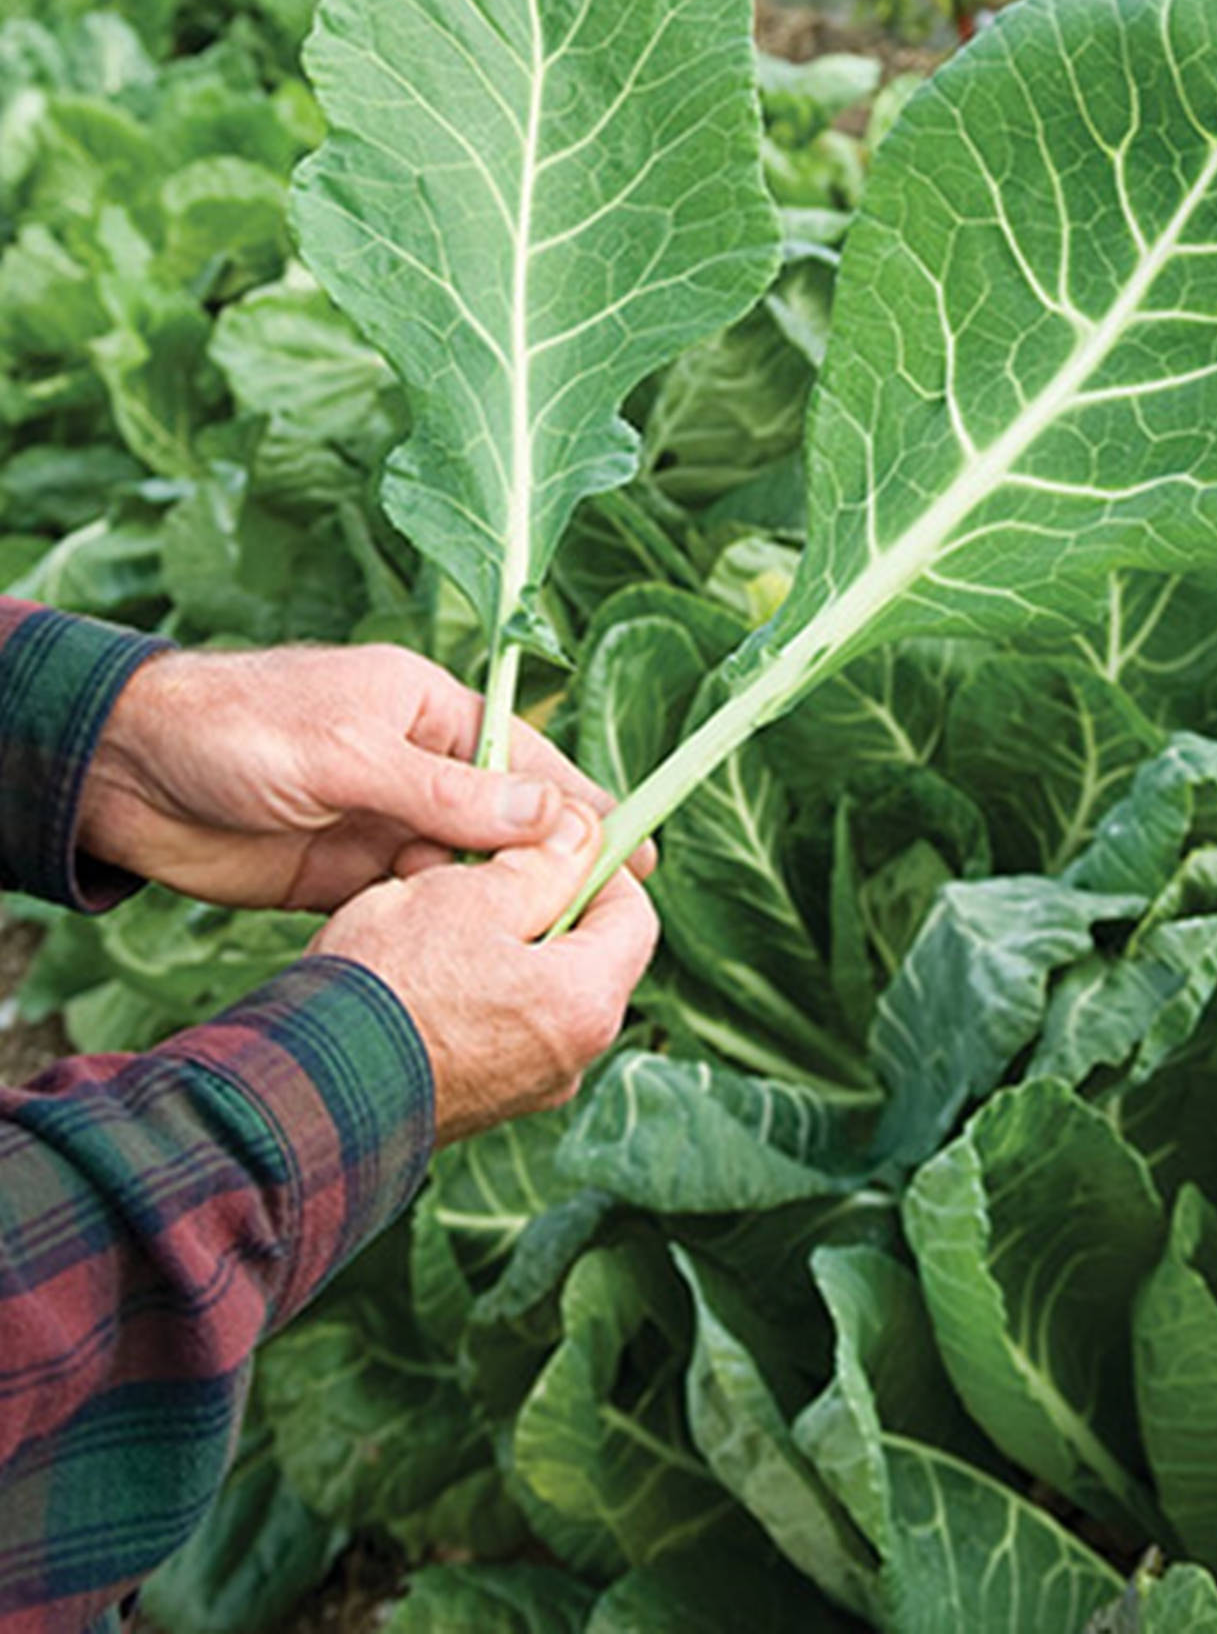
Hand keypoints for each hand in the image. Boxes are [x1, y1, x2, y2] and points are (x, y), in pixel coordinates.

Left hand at [77, 643, 654, 910]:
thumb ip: (446, 791)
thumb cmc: (236, 730)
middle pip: (508, 824)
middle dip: (550, 868)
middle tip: (596, 923)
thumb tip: (548, 815)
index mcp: (431, 713)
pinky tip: (464, 958)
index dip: (585, 810)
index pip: (531, 763)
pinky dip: (442, 928)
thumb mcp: (347, 754)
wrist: (125, 776)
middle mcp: (419, 768)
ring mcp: (385, 824)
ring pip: (467, 872)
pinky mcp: (350, 876)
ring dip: (495, 905)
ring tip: (537, 951)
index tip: (636, 855)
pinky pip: (417, 906)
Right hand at [309, 807, 659, 1140]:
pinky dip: (469, 984)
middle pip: (582, 949)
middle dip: (534, 894)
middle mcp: (573, 1055)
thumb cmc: (388, 988)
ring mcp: (527, 1085)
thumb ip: (542, 863)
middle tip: (473, 866)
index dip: (597, 862)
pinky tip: (413, 960)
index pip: (633, 914)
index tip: (552, 836)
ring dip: (492, 936)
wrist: (307, 1094)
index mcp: (586, 1002)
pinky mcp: (481, 1099)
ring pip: (532, 983)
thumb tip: (583, 836)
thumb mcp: (469, 896)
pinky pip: (495, 1023)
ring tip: (427, 905)